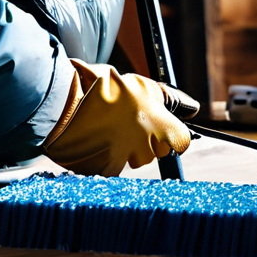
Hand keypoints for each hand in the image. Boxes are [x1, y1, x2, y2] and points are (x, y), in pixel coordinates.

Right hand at [44, 59, 193, 176]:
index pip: (182, 142)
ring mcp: (127, 161)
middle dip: (146, 140)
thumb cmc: (106, 87)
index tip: (163, 131)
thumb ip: (170, 99)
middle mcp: (149, 147)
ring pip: (134, 160)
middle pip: (156, 151)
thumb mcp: (143, 87)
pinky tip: (94, 141)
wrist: (63, 97)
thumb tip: (193, 108)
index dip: (172, 136)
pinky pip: (111, 167)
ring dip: (125, 149)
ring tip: (106, 128)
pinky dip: (104, 157)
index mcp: (165, 128)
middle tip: (126, 123)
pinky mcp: (104, 169)